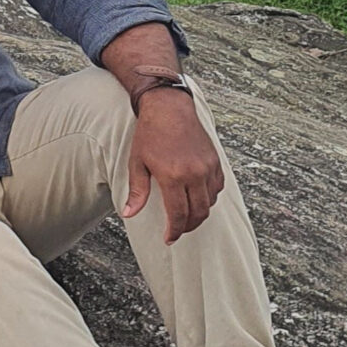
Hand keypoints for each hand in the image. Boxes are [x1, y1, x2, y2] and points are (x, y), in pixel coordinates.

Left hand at [121, 91, 223, 243]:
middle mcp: (194, 173)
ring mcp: (207, 167)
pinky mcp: (215, 160)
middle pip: (198, 213)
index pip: (178, 215)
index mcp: (173, 176)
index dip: (175, 231)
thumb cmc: (150, 134)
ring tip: (187, 215)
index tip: (169, 238)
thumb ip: (137, 191)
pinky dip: (210, 198)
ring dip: (200, 213)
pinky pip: (217, 188)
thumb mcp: (137, 162)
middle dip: (188, 227)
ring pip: (210, 202)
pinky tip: (198, 198)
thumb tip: (129, 213)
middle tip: (178, 230)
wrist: (169, 108)